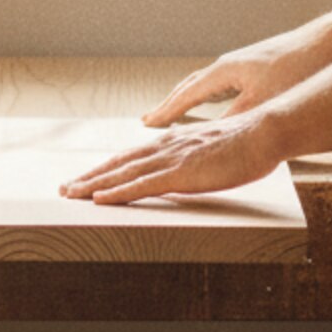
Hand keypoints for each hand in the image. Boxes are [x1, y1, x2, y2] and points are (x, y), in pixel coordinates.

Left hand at [60, 108, 280, 205]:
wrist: (266, 132)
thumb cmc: (249, 144)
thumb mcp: (215, 152)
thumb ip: (196, 160)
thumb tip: (187, 172)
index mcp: (174, 143)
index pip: (132, 157)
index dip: (108, 168)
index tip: (88, 178)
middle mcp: (166, 147)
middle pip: (119, 163)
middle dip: (90, 176)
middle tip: (65, 188)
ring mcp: (172, 159)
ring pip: (123, 174)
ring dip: (94, 184)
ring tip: (70, 193)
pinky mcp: (181, 173)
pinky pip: (142, 186)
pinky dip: (117, 192)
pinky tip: (99, 199)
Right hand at [140, 35, 318, 127]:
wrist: (328, 44)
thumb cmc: (296, 70)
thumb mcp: (262, 102)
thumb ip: (234, 121)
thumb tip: (209, 140)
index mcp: (224, 71)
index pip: (186, 95)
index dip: (166, 112)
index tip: (147, 124)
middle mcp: (228, 65)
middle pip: (190, 87)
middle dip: (170, 105)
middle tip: (151, 120)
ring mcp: (242, 66)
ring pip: (206, 86)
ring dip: (188, 100)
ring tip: (174, 112)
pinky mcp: (257, 70)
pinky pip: (223, 87)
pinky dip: (209, 98)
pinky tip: (216, 105)